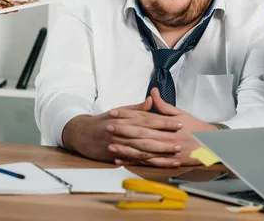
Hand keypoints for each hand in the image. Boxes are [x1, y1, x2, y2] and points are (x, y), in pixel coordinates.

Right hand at [62, 96, 181, 162]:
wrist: (82, 133)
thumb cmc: (105, 121)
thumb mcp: (120, 111)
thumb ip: (138, 108)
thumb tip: (151, 100)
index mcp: (127, 118)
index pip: (150, 119)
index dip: (165, 122)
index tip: (180, 123)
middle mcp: (125, 131)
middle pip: (148, 136)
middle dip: (166, 140)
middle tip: (181, 142)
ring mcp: (121, 144)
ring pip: (143, 150)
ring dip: (160, 154)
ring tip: (175, 156)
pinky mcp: (117, 156)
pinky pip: (135, 160)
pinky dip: (147, 163)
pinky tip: (159, 165)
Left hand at [109, 88, 216, 166]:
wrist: (211, 145)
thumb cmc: (196, 128)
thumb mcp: (181, 113)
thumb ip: (164, 105)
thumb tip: (152, 92)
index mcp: (168, 123)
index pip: (144, 117)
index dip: (128, 115)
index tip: (114, 113)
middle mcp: (167, 137)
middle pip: (141, 133)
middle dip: (123, 130)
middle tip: (108, 127)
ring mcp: (167, 150)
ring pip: (143, 149)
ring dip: (125, 148)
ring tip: (110, 146)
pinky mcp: (167, 162)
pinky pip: (147, 163)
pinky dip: (133, 162)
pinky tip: (121, 161)